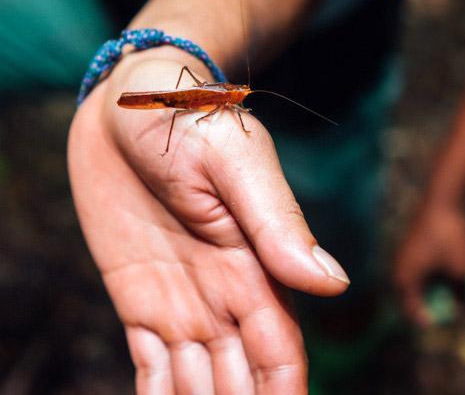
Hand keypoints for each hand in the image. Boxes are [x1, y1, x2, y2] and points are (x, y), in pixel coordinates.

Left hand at [68, 49, 349, 393]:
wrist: (132, 98)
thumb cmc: (191, 116)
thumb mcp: (236, 161)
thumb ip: (277, 224)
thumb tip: (332, 286)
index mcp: (254, 269)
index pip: (277, 357)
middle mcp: (223, 296)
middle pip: (240, 383)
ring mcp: (179, 300)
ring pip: (195, 385)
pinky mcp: (138, 297)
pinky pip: (149, 366)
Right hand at [392, 202, 464, 326]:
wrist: (442, 200)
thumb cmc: (449, 237)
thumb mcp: (461, 270)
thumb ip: (462, 293)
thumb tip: (464, 306)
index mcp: (404, 279)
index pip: (412, 311)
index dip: (430, 320)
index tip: (449, 323)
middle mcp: (398, 269)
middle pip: (413, 298)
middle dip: (433, 305)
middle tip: (452, 311)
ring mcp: (403, 257)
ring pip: (416, 283)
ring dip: (433, 290)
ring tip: (453, 292)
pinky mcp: (411, 248)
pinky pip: (419, 270)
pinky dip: (432, 277)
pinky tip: (449, 274)